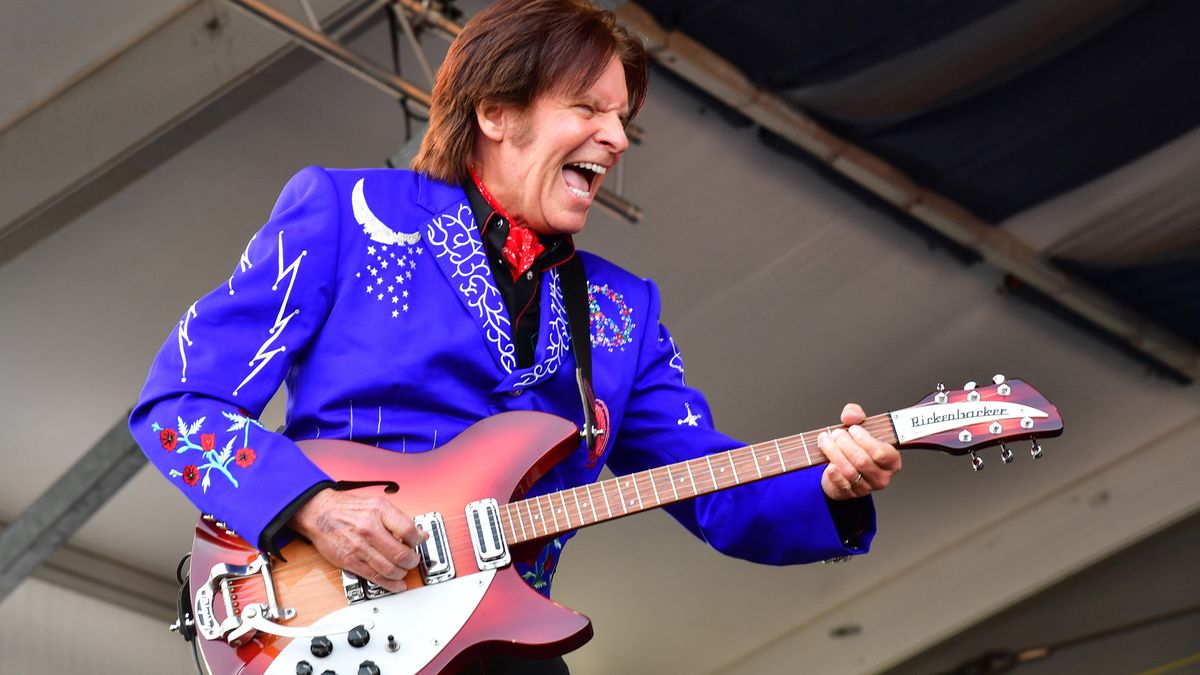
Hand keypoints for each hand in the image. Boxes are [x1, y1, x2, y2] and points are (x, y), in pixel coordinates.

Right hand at [289, 488, 426, 591]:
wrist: (319, 513)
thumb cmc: (348, 509)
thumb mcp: (377, 505)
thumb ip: (399, 520)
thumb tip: (420, 534)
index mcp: (379, 511)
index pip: (408, 530)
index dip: (417, 540)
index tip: (417, 544)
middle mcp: (369, 528)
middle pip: (401, 554)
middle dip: (412, 561)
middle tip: (413, 561)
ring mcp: (359, 547)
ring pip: (390, 569)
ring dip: (401, 573)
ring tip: (403, 570)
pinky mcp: (350, 561)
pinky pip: (374, 577)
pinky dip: (389, 584)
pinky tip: (396, 584)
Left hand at [819, 403, 901, 500]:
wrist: (845, 468)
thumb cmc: (856, 446)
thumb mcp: (859, 426)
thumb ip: (855, 414)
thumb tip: (850, 415)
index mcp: (892, 460)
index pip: (880, 452)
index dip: (864, 439)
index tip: (852, 429)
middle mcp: (882, 476)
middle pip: (862, 460)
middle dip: (844, 444)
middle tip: (835, 434)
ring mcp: (867, 487)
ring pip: (849, 471)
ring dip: (833, 453)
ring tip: (825, 441)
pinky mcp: (851, 493)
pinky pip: (840, 483)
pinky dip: (832, 471)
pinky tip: (827, 462)